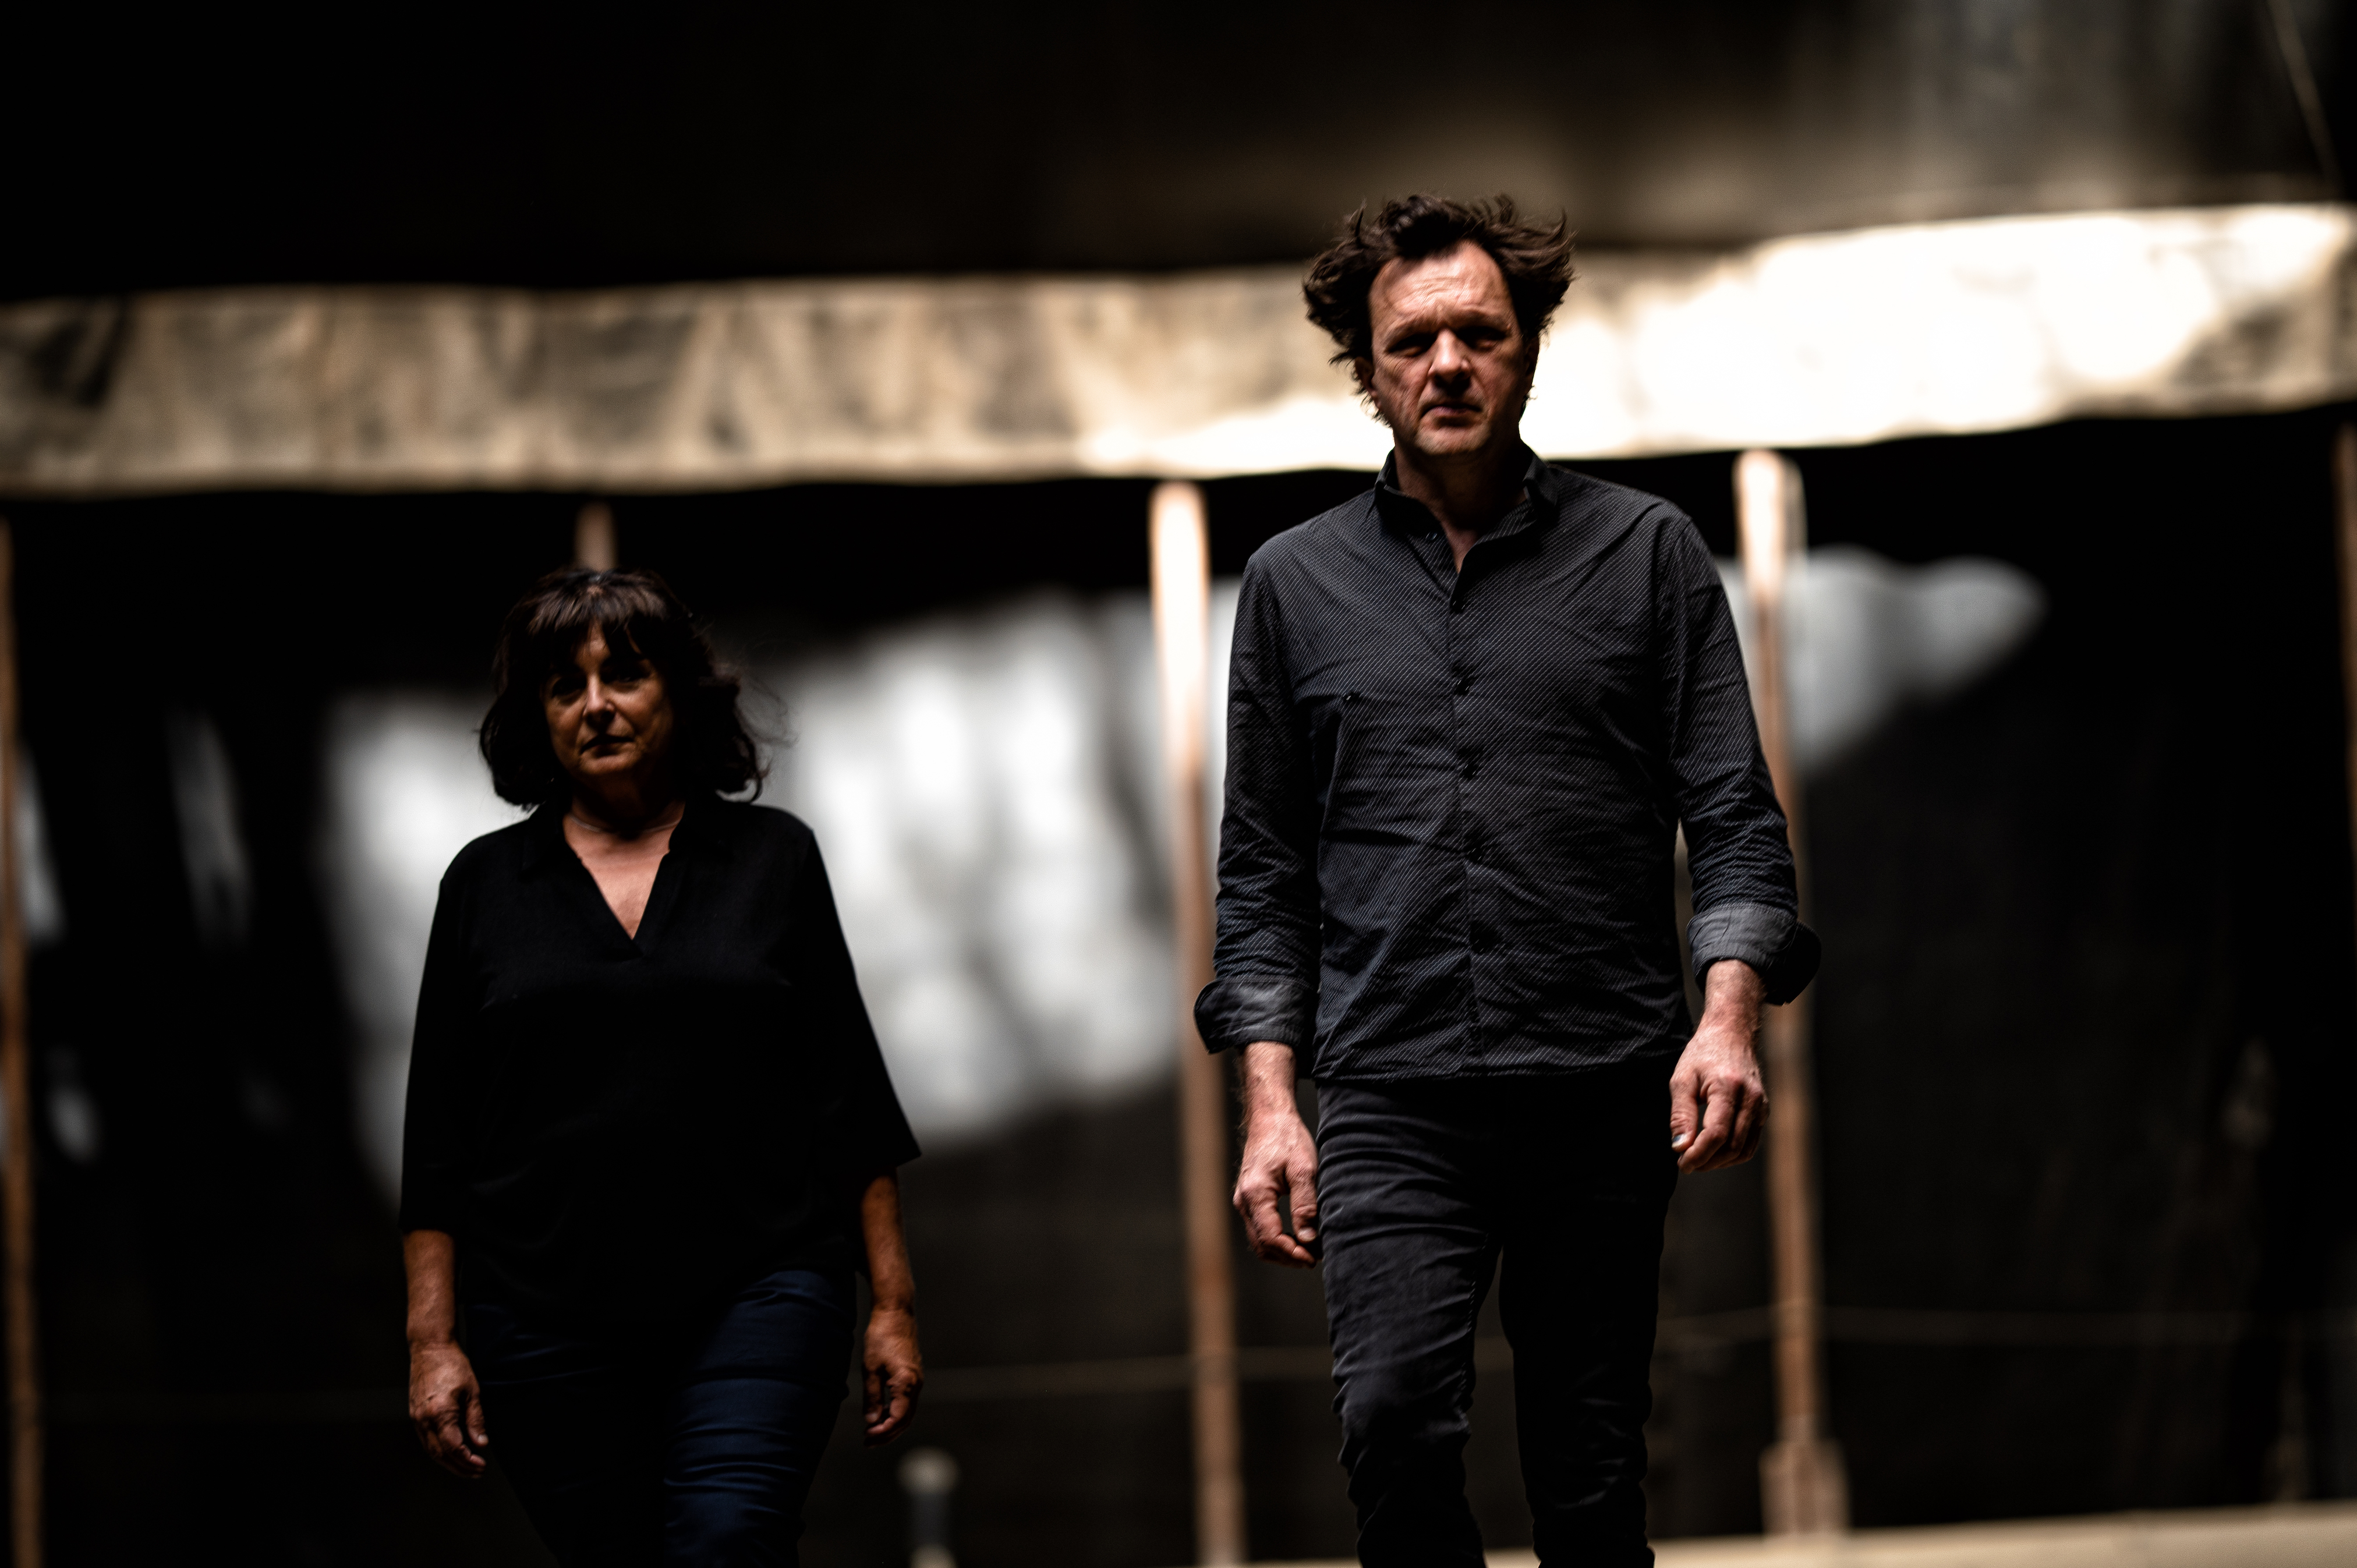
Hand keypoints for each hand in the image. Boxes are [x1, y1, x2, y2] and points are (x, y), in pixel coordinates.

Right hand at [409, 1339, 488, 1478]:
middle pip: (440, 1454)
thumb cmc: (454, 1365)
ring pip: (431, 1450)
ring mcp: (416, 1418)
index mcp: (440, 1413)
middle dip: (459, 1467)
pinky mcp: (414, 1415)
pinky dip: (438, 1451)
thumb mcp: (473, 1391)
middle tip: (476, 1472)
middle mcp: (424, 1419)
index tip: (482, 1465)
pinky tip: (451, 1453)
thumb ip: (476, 1420)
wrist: (430, 1348)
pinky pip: (426, 1440)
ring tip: (466, 1467)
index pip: (453, 1448)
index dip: (468, 1460)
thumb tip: (481, 1444)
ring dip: (448, 1462)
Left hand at [863, 1303, 922, 1444]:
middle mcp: (916, 1384)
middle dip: (887, 1434)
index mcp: (906, 1383)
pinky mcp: (913, 1375)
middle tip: (868, 1442)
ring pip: (907, 1412)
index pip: (898, 1419)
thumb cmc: (881, 1337)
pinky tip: (881, 1413)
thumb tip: (871, 1422)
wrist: (895, 1313)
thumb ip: (872, 1397)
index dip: (883, 1432)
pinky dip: (895, 1412)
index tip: (867, 1437)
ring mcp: (916, 1379)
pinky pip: (907, 1401)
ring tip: (872, 1432)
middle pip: (906, 1420)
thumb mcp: (870, 1369)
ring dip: (891, 1424)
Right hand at [1233, 1042, 1319, 1265]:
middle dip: (1288, 1257)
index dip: (1293, 1254)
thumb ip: (1305, 1205)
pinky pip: (1259, 1228)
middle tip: (1315, 1258)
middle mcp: (1244, 1201)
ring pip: (1259, 1240)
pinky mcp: (1248, 1199)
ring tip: (1309, 1251)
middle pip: (1262, 1245)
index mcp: (1255, 1194)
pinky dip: (1276, 1239)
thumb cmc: (1288, 1139)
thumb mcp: (1304, 1169)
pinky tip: (1297, 1237)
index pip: (1270, 1238)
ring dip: (1282, 1251)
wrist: (1270, 1117)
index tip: (1314, 1258)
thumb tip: (1308, 1239)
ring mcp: (1243, 1201)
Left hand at [1669, 959, 1768, 1173]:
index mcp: (1728, 1087)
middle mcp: (1750, 1098)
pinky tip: (1715, 1152)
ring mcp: (1761, 1106)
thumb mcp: (1682, 1079)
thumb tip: (1680, 1148)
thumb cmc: (1702, 1055)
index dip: (1698, 1154)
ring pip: (1744, 1150)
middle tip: (1686, 1163)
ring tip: (1698, 1160)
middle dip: (1707, 1161)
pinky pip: (1751, 1143)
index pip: (1716, 1133)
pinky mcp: (1763, 1111)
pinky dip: (1733, 1154)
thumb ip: (1680, 1115)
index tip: (1682, 1163)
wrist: (1731, 1035)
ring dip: (1720, 1162)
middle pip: (1732, 1146)